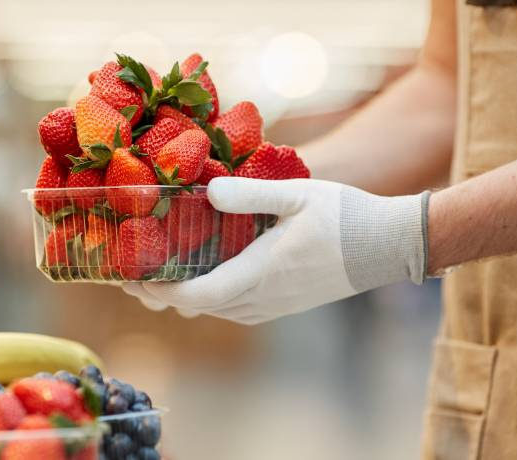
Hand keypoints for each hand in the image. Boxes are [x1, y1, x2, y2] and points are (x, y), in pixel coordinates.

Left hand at [123, 177, 429, 324]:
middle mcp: (258, 300)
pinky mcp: (278, 304)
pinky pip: (230, 306)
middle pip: (195, 307)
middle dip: (158, 293)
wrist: (388, 246)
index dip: (157, 289)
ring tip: (153, 270)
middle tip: (128, 271)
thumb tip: (208, 190)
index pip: (194, 295)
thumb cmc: (346, 217)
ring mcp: (269, 306)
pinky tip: (196, 272)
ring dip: (180, 294)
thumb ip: (250, 193)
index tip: (130, 274)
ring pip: (211, 309)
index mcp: (258, 276)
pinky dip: (204, 293)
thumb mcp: (297, 196)